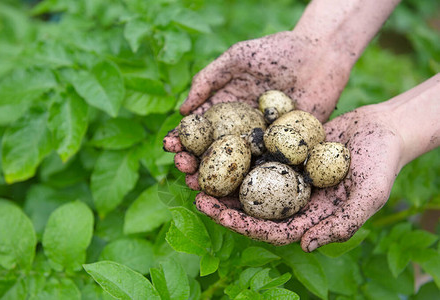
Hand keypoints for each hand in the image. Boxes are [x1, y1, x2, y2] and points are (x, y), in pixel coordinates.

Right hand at [164, 30, 351, 178]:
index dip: (182, 138)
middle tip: (184, 171)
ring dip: (218, 180)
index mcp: (227, 109)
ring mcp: (264, 141)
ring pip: (237, 165)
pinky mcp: (287, 149)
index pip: (199, 127)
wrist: (322, 54)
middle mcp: (242, 129)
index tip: (170, 146)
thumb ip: (209, 79)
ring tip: (202, 187)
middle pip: (214, 151)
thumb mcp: (238, 58)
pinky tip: (238, 192)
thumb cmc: (278, 50)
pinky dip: (253, 181)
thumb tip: (182, 110)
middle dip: (195, 163)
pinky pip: (268, 167)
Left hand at [195, 103, 404, 251]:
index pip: (270, 229)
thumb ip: (342, 224)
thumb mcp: (369, 196)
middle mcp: (295, 200)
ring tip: (198, 172)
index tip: (215, 213)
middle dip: (224, 204)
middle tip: (197, 194)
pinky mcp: (287, 154)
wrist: (384, 129)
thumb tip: (306, 246)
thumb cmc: (382, 164)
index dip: (241, 224)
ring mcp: (289, 176)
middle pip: (253, 208)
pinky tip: (221, 145)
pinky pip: (259, 156)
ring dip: (226, 180)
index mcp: (310, 217)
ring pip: (251, 183)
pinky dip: (240, 154)